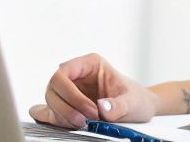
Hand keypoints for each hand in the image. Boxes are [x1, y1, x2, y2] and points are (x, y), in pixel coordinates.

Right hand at [30, 53, 157, 128]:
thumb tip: (101, 107)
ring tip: (83, 125)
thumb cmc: (136, 99)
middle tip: (85, 122)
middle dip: (66, 108)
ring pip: (51, 100)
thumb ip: (119, 106)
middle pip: (53, 87)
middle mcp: (76, 74)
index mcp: (90, 64)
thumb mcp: (132, 103)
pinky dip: (55, 119)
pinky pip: (51, 110)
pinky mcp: (67, 105)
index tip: (90, 112)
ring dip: (62, 115)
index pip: (63, 72)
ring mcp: (70, 89)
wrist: (138, 109)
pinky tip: (68, 124)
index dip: (71, 94)